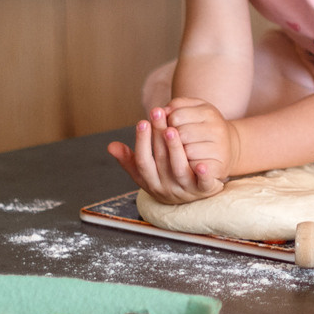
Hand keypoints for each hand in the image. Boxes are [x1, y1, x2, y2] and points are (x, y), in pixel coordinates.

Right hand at [106, 101, 235, 203]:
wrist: (192, 201)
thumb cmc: (166, 180)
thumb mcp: (146, 173)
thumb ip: (130, 160)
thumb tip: (110, 145)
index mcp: (151, 182)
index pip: (143, 161)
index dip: (141, 142)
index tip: (142, 121)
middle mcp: (166, 187)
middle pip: (160, 160)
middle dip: (157, 135)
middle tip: (157, 112)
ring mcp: (184, 189)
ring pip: (178, 170)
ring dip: (174, 150)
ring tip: (171, 129)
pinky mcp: (203, 190)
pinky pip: (202, 184)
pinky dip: (203, 175)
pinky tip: (203, 164)